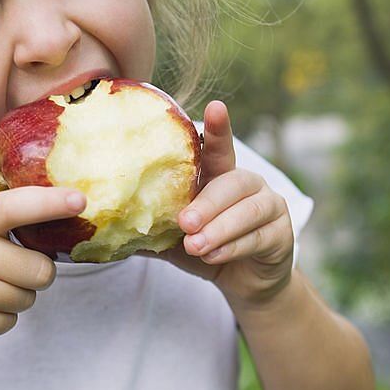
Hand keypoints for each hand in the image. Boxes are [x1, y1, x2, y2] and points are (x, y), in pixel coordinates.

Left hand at [145, 101, 295, 310]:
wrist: (243, 282)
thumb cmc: (206, 249)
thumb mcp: (174, 238)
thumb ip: (151, 227)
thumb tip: (107, 225)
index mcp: (220, 176)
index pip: (219, 149)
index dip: (218, 128)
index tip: (215, 107)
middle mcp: (249, 184)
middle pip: (232, 181)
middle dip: (207, 203)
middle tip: (184, 223)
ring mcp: (270, 206)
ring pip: (247, 211)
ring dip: (219, 228)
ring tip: (195, 245)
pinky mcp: (282, 234)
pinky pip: (258, 237)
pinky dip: (232, 247)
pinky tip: (212, 257)